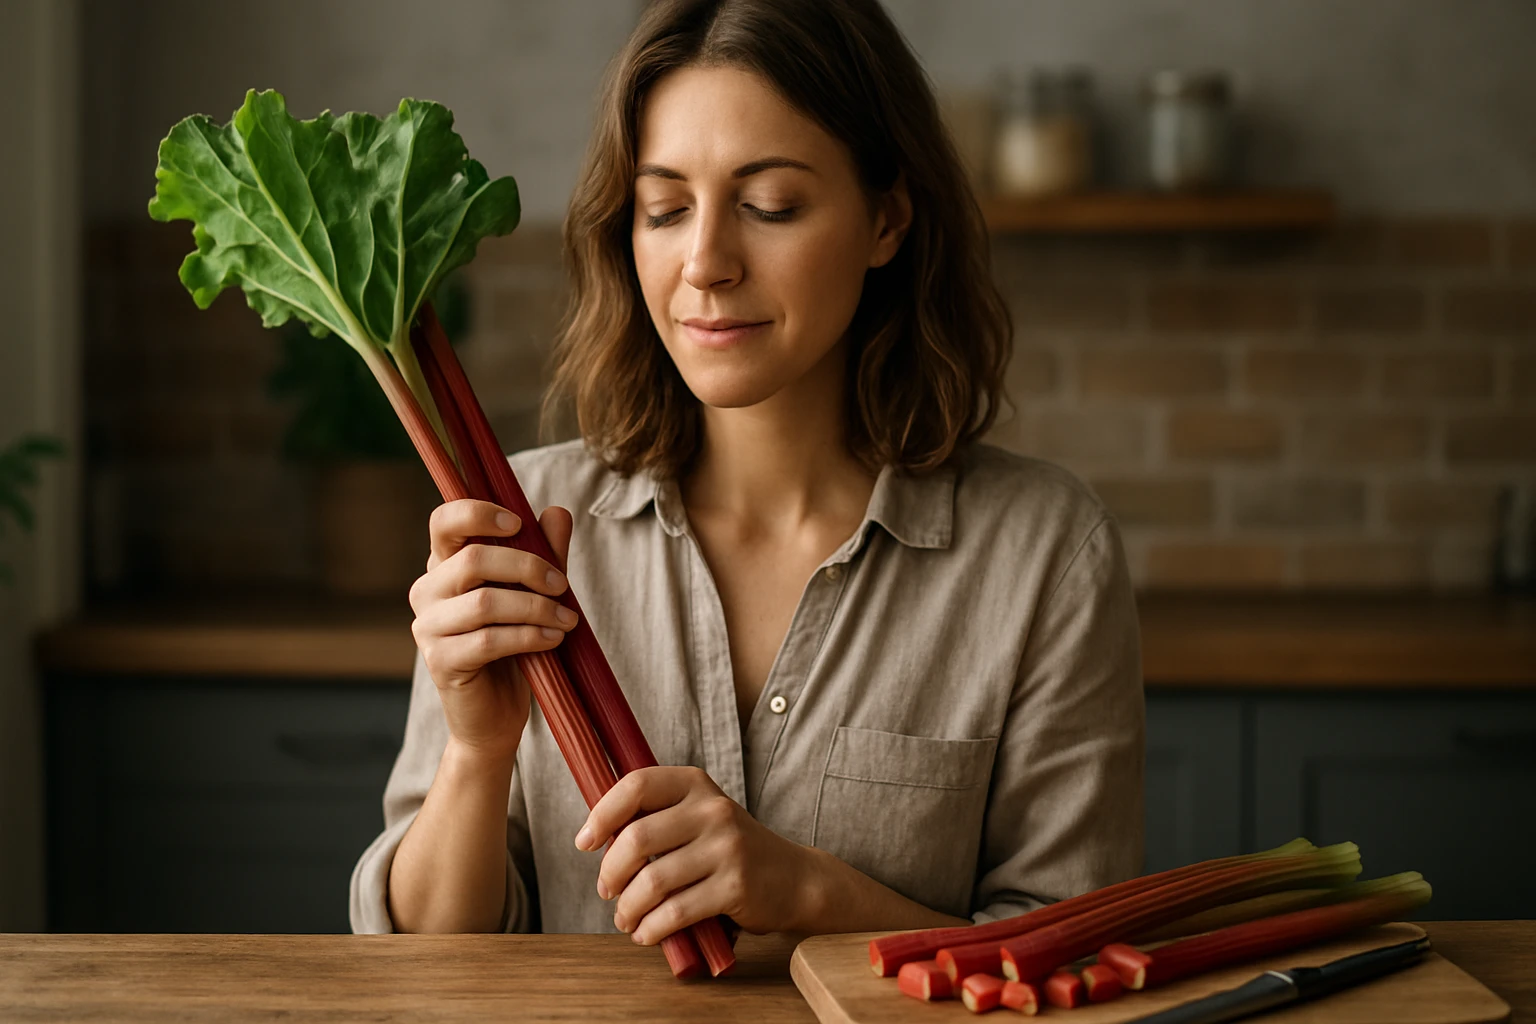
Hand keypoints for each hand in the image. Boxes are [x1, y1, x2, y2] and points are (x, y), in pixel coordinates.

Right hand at [408, 499, 576, 761]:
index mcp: (444, 565)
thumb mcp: (534, 593)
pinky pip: (488, 640)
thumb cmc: (514, 646)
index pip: (444, 522)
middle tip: (563, 585)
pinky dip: (529, 637)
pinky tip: (554, 640)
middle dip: (527, 567)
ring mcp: (428, 627)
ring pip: (484, 603)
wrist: (497, 714)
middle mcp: (427, 591)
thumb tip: (557, 512)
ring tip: (567, 620)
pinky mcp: (440, 662)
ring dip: (536, 608)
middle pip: (471, 560)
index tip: (519, 523)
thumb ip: (544, 553)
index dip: (478, 513)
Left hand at [574, 766, 820, 943]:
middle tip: (607, 890)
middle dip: (610, 872)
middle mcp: (712, 809)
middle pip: (636, 838)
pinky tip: (647, 933)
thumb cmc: (729, 850)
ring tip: (625, 918)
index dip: (602, 813)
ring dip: (628, 908)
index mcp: (695, 784)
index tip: (584, 842)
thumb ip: (656, 818)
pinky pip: (676, 912)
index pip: (637, 784)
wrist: (793, 878)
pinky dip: (651, 929)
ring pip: (653, 881)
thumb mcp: (698, 819)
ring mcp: (727, 847)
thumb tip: (595, 837)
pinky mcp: (736, 886)